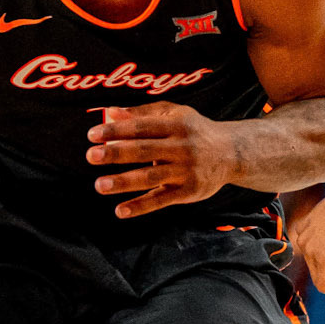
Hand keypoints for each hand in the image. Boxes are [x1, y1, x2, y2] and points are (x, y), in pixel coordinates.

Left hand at [86, 103, 233, 218]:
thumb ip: (142, 114)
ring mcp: (186, 171)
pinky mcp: (189, 191)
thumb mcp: (174, 114)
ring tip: (100, 185)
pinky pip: (162, 200)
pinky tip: (120, 211)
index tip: (93, 135)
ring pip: (151, 177)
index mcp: (176, 125)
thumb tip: (109, 112)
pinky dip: (141, 206)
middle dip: (116, 153)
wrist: (233, 153)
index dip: (117, 130)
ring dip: (124, 182)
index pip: (142, 127)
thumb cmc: (195, 130)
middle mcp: (182, 147)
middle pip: (144, 150)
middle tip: (92, 156)